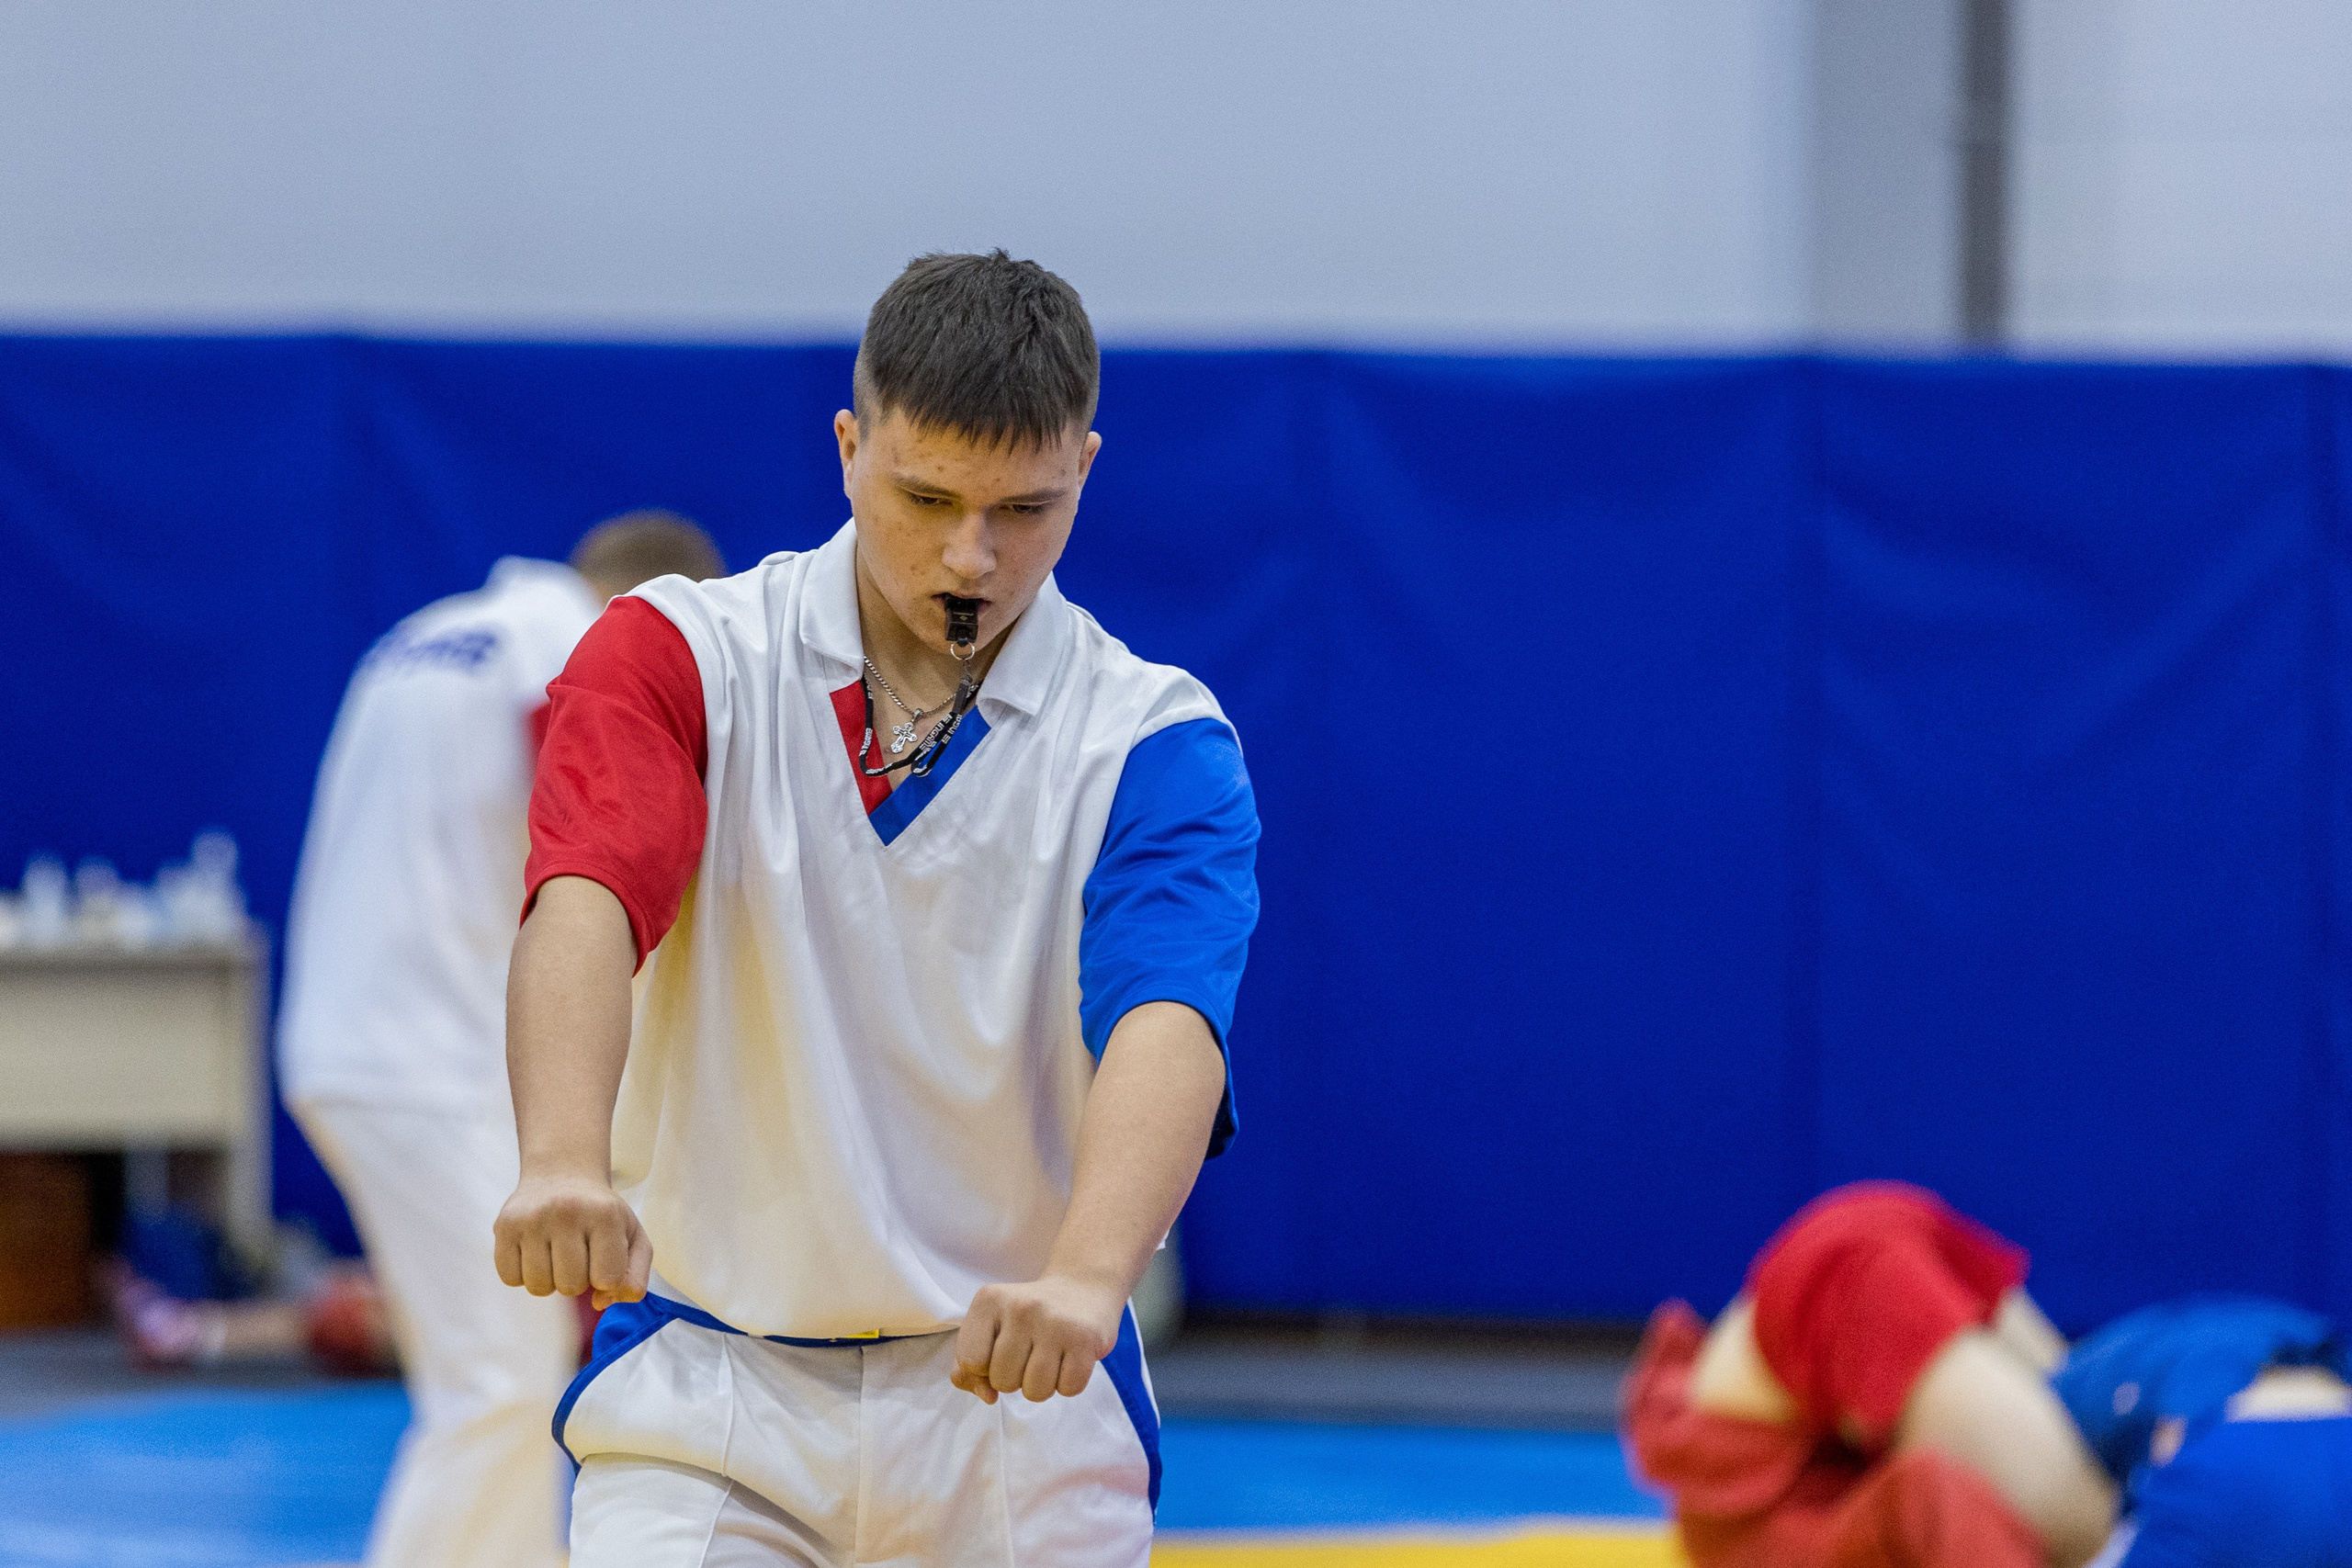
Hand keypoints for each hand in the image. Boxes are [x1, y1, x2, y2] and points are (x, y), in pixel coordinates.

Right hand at [493, 1170, 652, 1310]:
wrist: (562, 1175)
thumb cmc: (600, 1213)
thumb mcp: (632, 1236)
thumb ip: (635, 1276)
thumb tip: (602, 1302)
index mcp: (605, 1215)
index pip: (607, 1279)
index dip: (606, 1278)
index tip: (603, 1258)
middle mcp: (566, 1212)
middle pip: (570, 1287)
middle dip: (577, 1280)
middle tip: (578, 1254)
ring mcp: (531, 1218)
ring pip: (539, 1287)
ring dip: (549, 1280)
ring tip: (556, 1253)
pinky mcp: (504, 1226)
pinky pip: (510, 1279)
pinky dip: (523, 1275)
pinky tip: (534, 1252)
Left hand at [951, 1274, 1125, 1403]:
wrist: (1082, 1287)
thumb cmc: (1029, 1316)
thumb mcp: (991, 1326)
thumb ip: (970, 1364)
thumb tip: (987, 1396)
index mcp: (989, 1301)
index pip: (970, 1362)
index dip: (984, 1368)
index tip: (1001, 1350)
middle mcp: (1021, 1308)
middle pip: (1002, 1382)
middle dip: (1015, 1378)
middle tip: (1030, 1352)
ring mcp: (1055, 1323)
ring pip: (1035, 1392)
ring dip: (1042, 1385)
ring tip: (1049, 1357)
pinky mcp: (1086, 1339)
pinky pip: (1068, 1389)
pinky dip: (1068, 1384)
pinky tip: (1070, 1359)